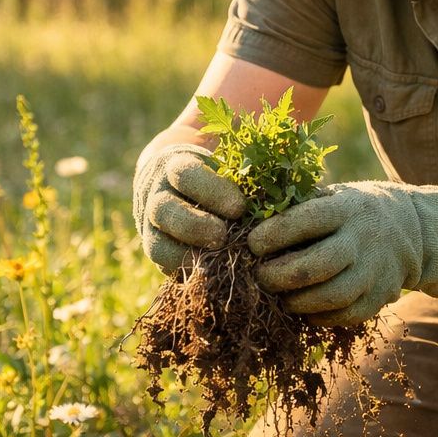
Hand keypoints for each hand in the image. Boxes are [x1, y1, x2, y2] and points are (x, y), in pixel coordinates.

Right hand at [132, 144, 246, 272]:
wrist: (176, 178)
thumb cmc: (217, 169)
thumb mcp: (227, 160)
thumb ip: (249, 169)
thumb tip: (288, 182)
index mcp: (173, 165)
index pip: (185, 175)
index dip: (212, 191)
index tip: (240, 207)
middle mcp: (154, 195)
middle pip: (164, 211)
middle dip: (195, 226)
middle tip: (224, 237)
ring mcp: (149, 226)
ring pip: (157, 245)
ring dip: (189, 256)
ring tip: (219, 263)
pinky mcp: (156, 252)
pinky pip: (165, 268)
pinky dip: (189, 274)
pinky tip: (214, 276)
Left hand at [248, 181, 437, 325]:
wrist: (414, 229)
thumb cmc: (355, 211)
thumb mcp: (335, 195)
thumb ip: (300, 207)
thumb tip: (248, 219)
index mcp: (347, 208)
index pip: (306, 221)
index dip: (274, 235)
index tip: (251, 244)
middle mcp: (363, 239)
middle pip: (316, 266)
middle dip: (279, 276)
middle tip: (259, 277)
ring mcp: (375, 271)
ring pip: (330, 296)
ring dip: (296, 301)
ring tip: (281, 296)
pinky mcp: (380, 297)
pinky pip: (345, 316)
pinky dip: (318, 316)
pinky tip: (304, 307)